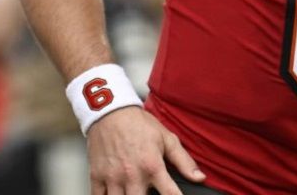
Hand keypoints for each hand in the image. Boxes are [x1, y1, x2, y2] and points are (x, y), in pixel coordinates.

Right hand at [86, 106, 204, 194]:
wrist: (108, 110)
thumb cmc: (137, 123)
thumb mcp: (166, 138)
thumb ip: (184, 160)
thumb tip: (200, 177)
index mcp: (152, 166)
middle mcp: (132, 175)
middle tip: (149, 194)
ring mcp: (113, 177)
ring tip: (132, 193)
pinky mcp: (97, 175)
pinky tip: (114, 194)